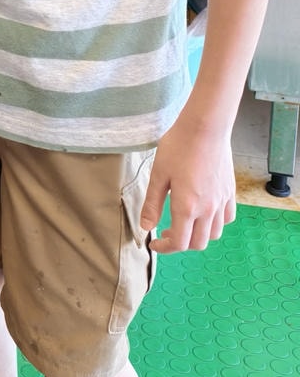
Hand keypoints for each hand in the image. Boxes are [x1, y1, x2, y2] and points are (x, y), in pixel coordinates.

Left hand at [141, 116, 236, 253]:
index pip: (179, 243)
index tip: (154, 243)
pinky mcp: (230, 192)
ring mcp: (221, 201)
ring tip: (184, 223)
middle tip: (166, 233)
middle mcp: (207, 209)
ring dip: (198, 235)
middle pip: (198, 243)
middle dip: (180, 244)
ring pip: (214, 234)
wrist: (204, 128)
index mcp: (187, 207)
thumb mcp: (158, 175)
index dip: (165, 248)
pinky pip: (227, 218)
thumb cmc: (178, 147)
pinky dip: (215, 223)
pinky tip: (204, 212)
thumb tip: (145, 227)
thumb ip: (152, 204)